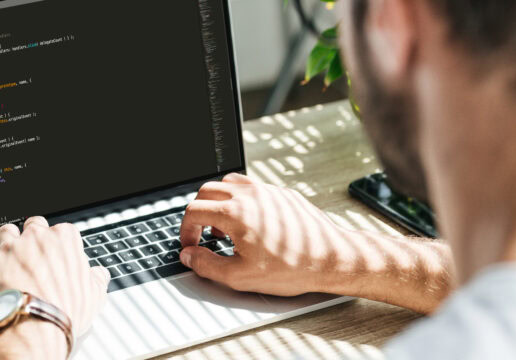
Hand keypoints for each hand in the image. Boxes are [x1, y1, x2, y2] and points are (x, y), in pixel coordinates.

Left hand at [0, 217, 109, 358]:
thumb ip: (97, 278)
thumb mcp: (95, 295)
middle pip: (34, 224)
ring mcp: (10, 249)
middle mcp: (36, 238)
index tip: (59, 255)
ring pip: (6, 232)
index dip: (60, 244)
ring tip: (11, 257)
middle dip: (33, 236)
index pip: (63, 230)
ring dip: (8, 242)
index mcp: (64, 239)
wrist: (35, 328)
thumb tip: (99, 275)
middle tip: (35, 253)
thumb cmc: (66, 311)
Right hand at [179, 173, 345, 295]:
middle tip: (201, 234)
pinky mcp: (282, 194)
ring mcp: (267, 191)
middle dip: (198, 212)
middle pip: (207, 190)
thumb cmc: (292, 268)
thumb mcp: (240, 276)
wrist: (330, 259)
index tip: (190, 244)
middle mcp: (250, 196)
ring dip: (218, 201)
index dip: (185, 229)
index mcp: (236, 213)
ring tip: (223, 227)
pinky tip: (249, 222)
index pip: (194, 210)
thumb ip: (207, 265)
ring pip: (229, 183)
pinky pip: (253, 187)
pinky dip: (240, 200)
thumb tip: (190, 256)